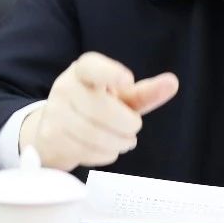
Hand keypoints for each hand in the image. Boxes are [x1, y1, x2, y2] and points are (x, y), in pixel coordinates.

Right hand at [21, 52, 178, 170]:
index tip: (128, 80)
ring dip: (117, 143)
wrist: (55, 127)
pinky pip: (84, 150)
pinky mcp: (50, 136)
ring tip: (124, 141)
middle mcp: (65, 87)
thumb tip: (173, 82)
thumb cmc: (96, 107)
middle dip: (126, 125)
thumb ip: (146, 92)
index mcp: (84, 70)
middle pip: (102, 110)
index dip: (110, 73)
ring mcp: (55, 112)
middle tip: (133, 129)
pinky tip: (106, 149)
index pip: (92, 67)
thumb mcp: (121, 97)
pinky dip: (103, 155)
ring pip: (93, 135)